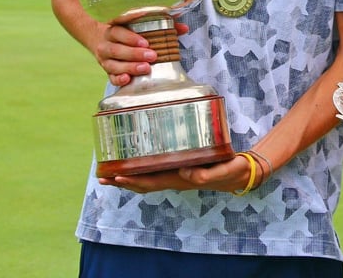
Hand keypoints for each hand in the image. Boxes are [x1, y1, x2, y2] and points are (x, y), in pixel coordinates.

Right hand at [92, 21, 190, 86]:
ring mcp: (105, 60)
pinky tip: (128, 79)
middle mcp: (106, 45)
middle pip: (116, 50)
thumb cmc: (126, 33)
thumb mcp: (139, 26)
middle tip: (152, 56)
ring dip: (130, 67)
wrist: (99, 41)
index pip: (119, 32)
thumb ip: (162, 25)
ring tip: (145, 68)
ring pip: (113, 65)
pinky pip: (111, 78)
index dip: (131, 38)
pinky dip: (119, 79)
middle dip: (135, 54)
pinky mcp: (108, 72)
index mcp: (113, 30)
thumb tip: (184, 28)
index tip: (146, 43)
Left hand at [99, 154, 252, 193]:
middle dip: (121, 180)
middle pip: (141, 183)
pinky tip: (134, 160)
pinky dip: (140, 167)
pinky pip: (154, 169)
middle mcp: (174, 178)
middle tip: (101, 175)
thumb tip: (185, 173)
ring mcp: (175, 173)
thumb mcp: (223, 171)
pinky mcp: (179, 165)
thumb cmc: (232, 171)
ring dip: (127, 176)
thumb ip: (206, 174)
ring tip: (109, 172)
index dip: (132, 180)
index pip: (151, 182)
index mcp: (181, 179)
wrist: (240, 173)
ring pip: (145, 178)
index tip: (116, 176)